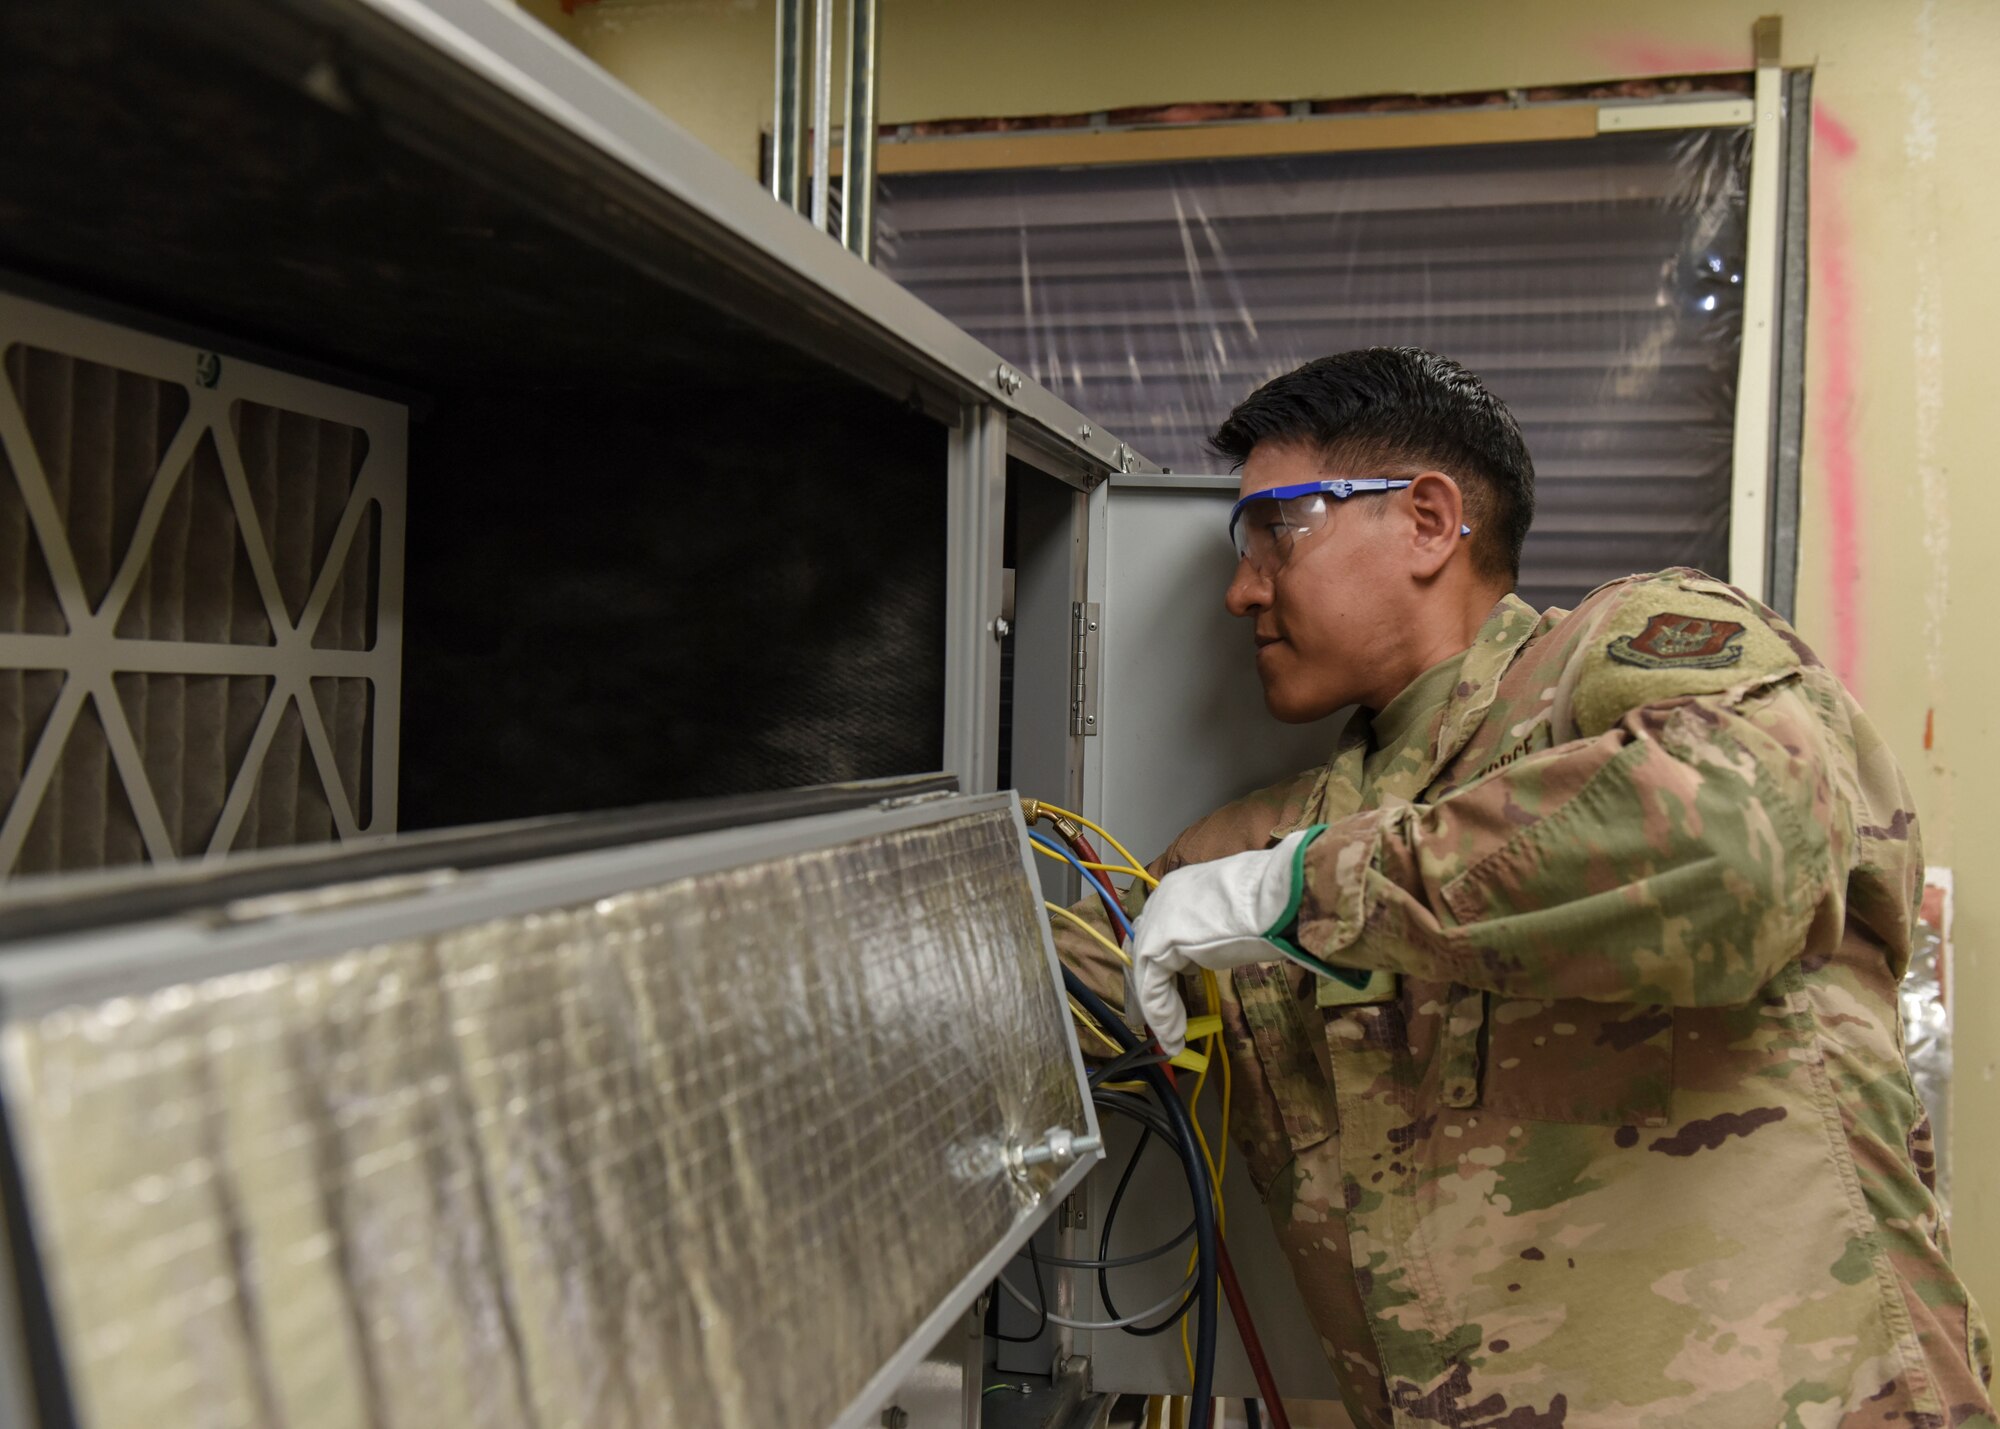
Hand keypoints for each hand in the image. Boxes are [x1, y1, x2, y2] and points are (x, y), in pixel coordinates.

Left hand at [1130, 830, 1314, 1054]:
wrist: (1275, 897)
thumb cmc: (1272, 904)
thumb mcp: (1236, 915)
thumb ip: (1215, 930)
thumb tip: (1214, 951)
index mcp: (1181, 887)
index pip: (1158, 929)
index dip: (1162, 963)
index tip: (1172, 990)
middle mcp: (1162, 900)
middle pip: (1144, 951)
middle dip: (1150, 988)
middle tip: (1162, 1017)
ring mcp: (1157, 919)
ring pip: (1147, 973)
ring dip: (1160, 1010)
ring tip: (1174, 1037)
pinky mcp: (1158, 943)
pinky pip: (1152, 987)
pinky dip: (1163, 1014)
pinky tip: (1175, 1035)